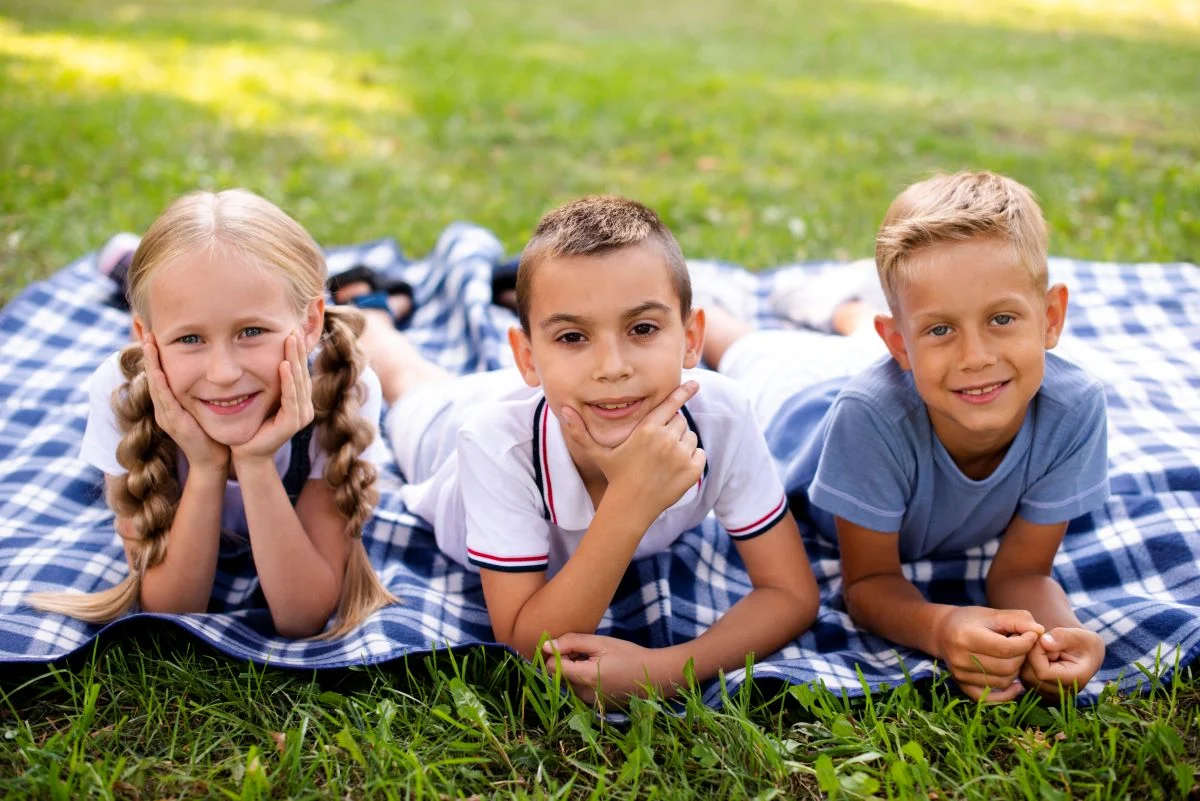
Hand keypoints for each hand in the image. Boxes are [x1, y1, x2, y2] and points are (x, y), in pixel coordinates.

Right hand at [142, 334, 228, 471]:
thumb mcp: (204, 404)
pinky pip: (166, 401)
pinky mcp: (174, 423)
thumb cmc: (211, 432)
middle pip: (152, 373)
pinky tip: (159, 371)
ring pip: (155, 384)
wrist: (213, 460)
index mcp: (169, 401)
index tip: (153, 330)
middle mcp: (164, 406)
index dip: (155, 351)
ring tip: (148, 341)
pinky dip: (161, 385)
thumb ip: (202, 387)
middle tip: (144, 327)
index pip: (159, 371)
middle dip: (148, 351)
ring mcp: (166, 415)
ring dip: (151, 363)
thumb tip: (210, 366)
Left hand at [232, 331, 314, 463]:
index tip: (292, 329)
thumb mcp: (261, 397)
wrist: (245, 453)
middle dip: (298, 350)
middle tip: (294, 329)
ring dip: (294, 360)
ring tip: (291, 340)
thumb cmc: (250, 424)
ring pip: (298, 382)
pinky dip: (288, 381)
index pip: (299, 370)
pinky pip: (291, 398)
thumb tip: (266, 355)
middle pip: (302, 373)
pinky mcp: (292, 424)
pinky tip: (283, 364)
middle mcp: (304, 407)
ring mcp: (300, 416)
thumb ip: (268, 380)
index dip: (297, 351)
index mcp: (299, 400)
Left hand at [543, 633, 660, 704]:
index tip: (570, 647)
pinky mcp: (595, 708)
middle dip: (564, 663)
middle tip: (583, 652)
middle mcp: (583, 695)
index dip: (556, 654)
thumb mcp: (601, 642)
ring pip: (568, 685)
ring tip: (593, 662)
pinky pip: (579, 693)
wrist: (654, 676)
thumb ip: (572, 642)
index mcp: (585, 677)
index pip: (552, 668)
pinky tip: (598, 673)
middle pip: (558, 677)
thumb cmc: (628, 655)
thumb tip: (546, 646)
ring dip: (573, 672)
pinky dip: (582, 682)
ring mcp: (589, 704)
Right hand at [559, 381, 704, 522]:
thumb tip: (563, 409)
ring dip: (682, 445)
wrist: (631, 507)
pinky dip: (691, 460)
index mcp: (647, 429)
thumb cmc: (615, 476)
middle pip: (680, 421)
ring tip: (663, 460)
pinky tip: (674, 470)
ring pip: (690, 437)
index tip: (694, 385)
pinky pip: (699, 454)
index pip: (669, 405)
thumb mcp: (597, 452)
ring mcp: (680, 455)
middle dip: (672, 430)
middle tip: (657, 448)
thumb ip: (580, 430)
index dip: (682, 393)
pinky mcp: (692, 469)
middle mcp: (665, 439)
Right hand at [935, 607, 1043, 702]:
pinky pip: (991, 698)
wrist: (942, 632)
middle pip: (1007, 666)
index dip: (1026, 642)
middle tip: (1021, 645)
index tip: (1031, 634)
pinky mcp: (963, 686)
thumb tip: (1040, 632)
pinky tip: (1015, 683)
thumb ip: (1018, 619)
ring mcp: (961, 675)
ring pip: (1003, 681)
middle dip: (1022, 656)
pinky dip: (1007, 694)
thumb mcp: (992, 613)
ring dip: (1016, 670)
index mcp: (967, 636)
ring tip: (1013, 657)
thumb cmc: (971, 620)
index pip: (1007, 648)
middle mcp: (961, 658)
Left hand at [1020, 627, 1104, 699]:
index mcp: (1074, 681)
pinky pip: (1022, 677)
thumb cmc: (1083, 644)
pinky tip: (1038, 656)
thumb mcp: (1079, 635)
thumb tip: (1043, 641)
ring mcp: (1048, 695)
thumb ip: (1062, 637)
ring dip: (1027, 658)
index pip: (1042, 672)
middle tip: (1041, 643)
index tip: (1043, 639)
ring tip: (1042, 650)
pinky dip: (1025, 663)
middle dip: (1030, 654)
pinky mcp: (1038, 692)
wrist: (1086, 657)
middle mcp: (1060, 694)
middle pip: (1029, 675)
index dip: (1036, 651)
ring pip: (1022, 675)